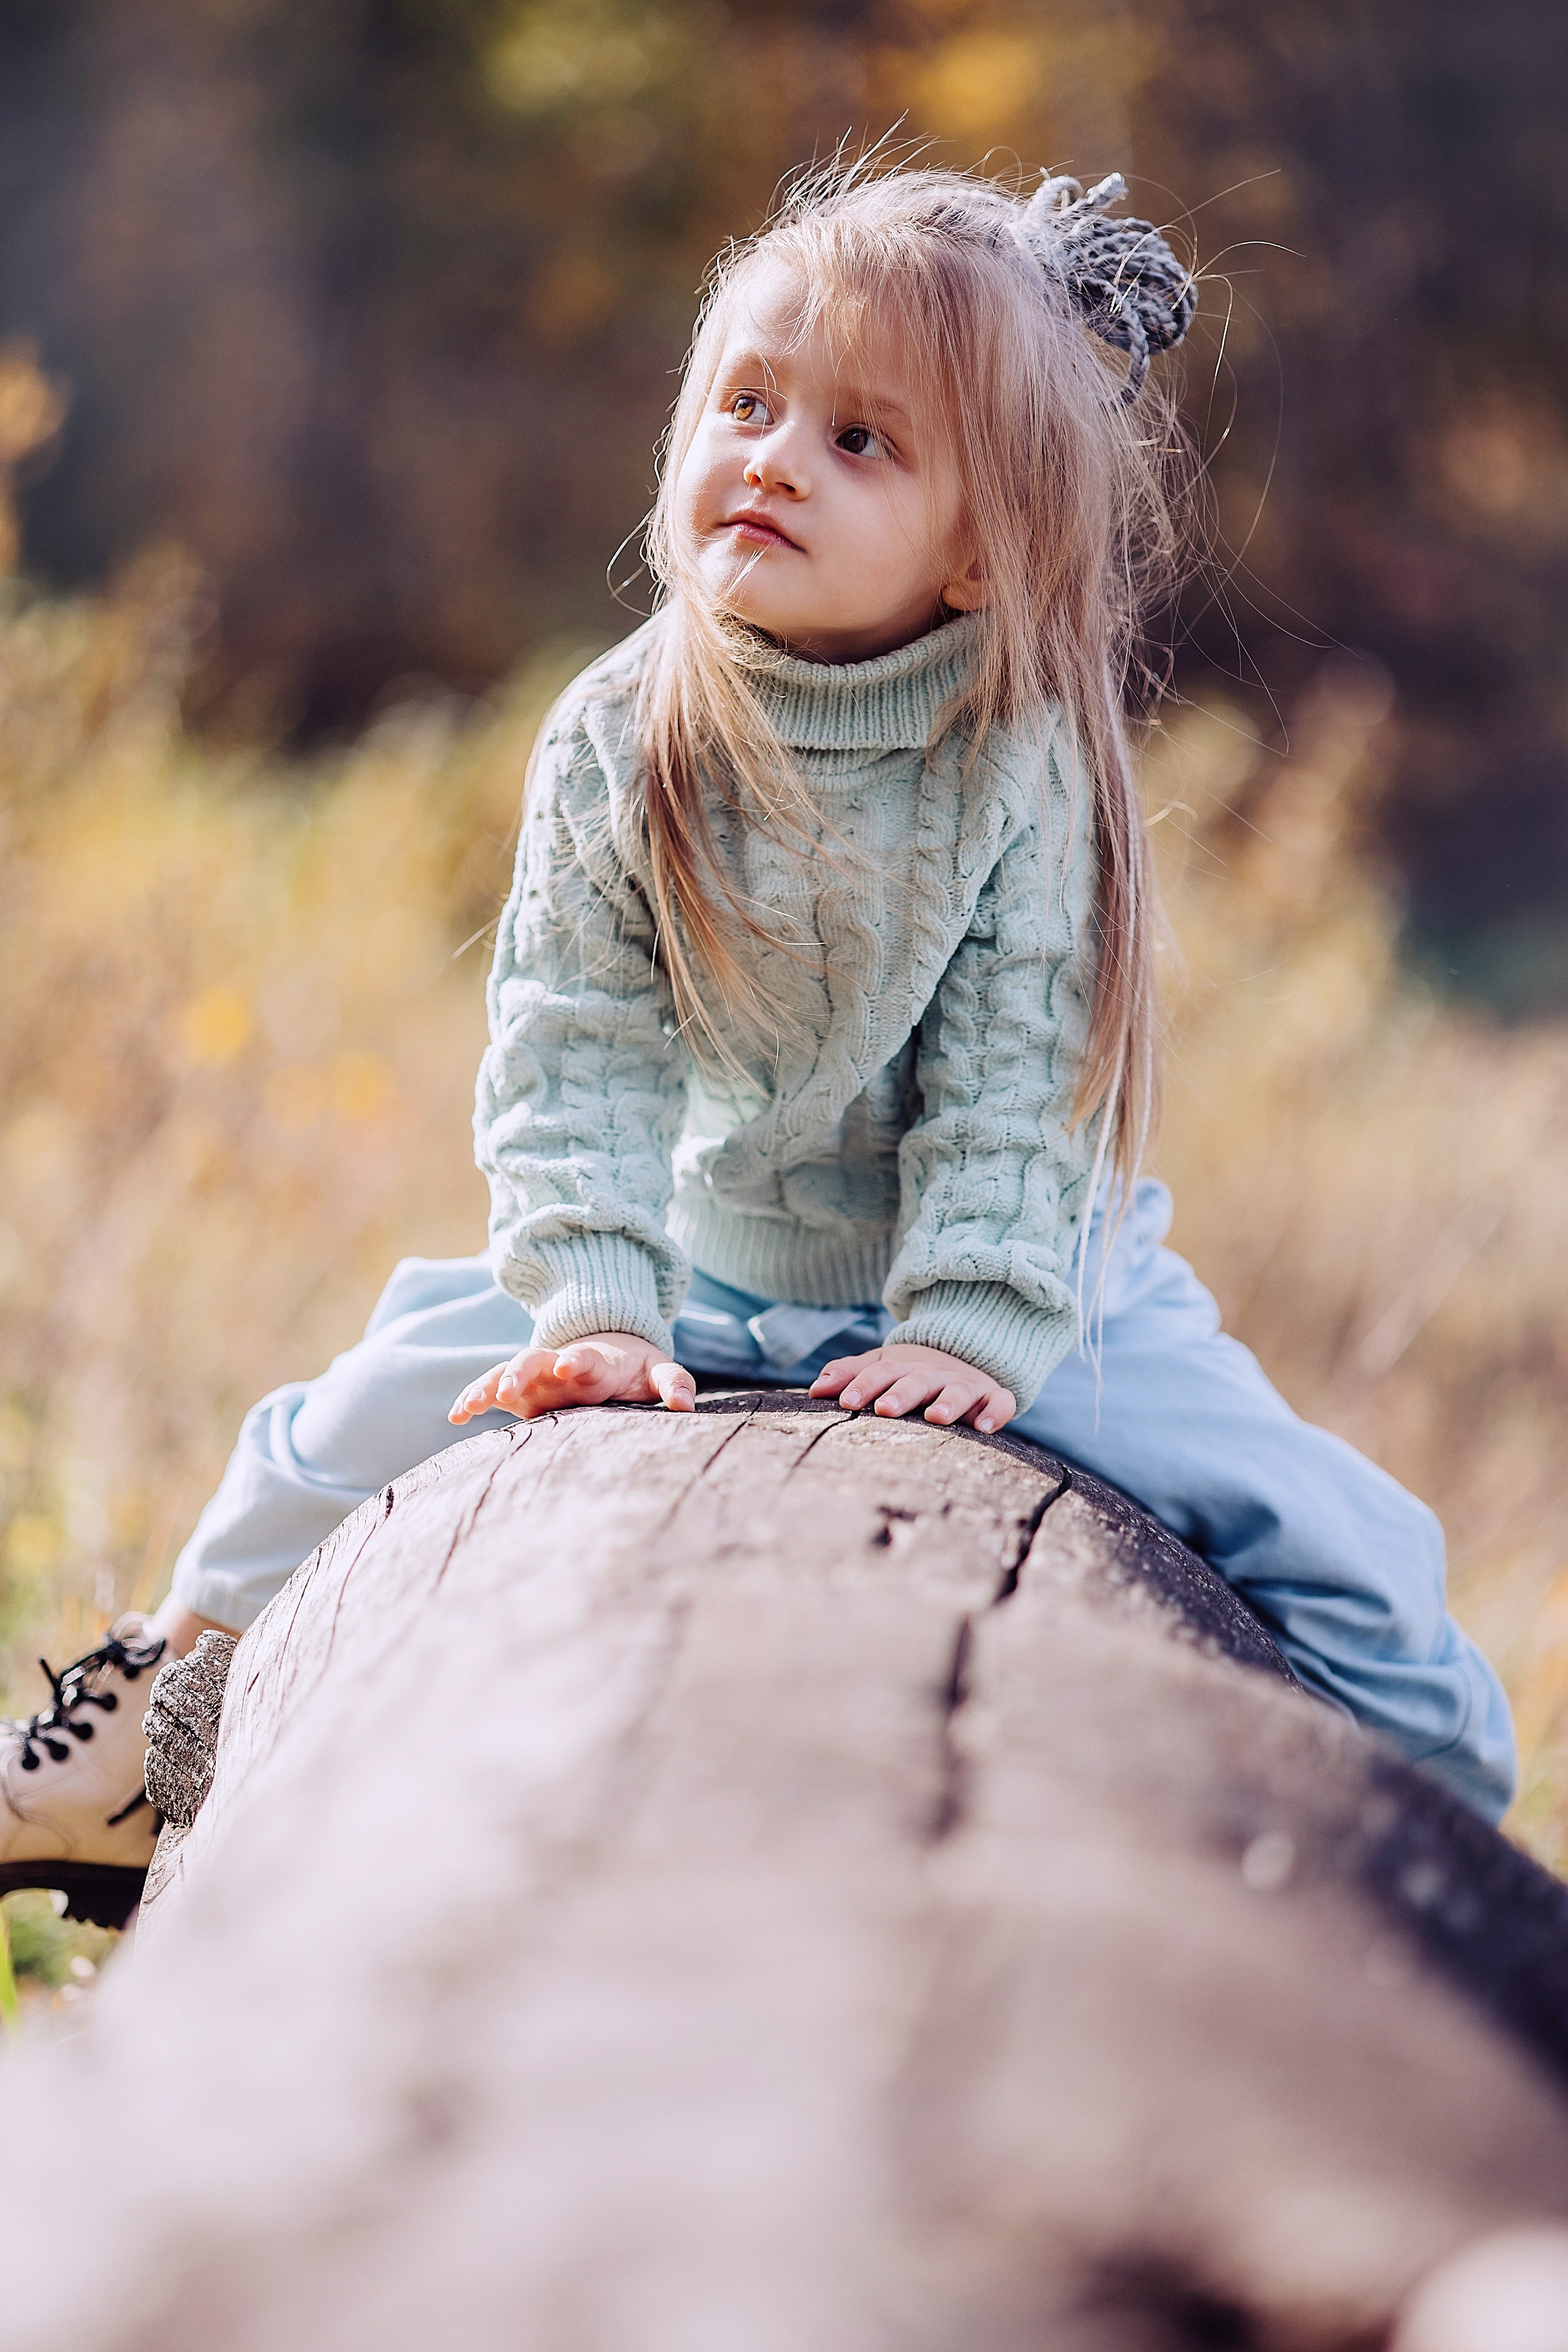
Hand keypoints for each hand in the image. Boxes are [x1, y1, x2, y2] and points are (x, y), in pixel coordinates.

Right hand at [449, 1333, 694, 1424]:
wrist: (605, 1347)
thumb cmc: (633, 1368)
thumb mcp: (657, 1371)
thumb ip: (673, 1383)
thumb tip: (686, 1405)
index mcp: (594, 1362)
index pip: (585, 1358)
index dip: (578, 1360)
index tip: (568, 1365)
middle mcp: (557, 1366)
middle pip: (535, 1360)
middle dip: (522, 1370)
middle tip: (511, 1384)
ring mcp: (535, 1376)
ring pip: (506, 1373)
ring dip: (489, 1385)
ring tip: (470, 1404)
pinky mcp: (518, 1390)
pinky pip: (491, 1390)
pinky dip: (473, 1398)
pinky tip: (456, 1415)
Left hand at [809, 1342, 1015, 1433]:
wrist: (961, 1357)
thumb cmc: (910, 1373)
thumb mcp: (881, 1366)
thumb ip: (850, 1374)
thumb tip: (815, 1388)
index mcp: (903, 1366)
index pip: (880, 1371)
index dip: (863, 1384)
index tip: (845, 1401)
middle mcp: (934, 1374)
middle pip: (917, 1380)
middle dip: (901, 1393)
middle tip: (884, 1409)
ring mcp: (965, 1384)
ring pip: (958, 1390)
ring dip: (948, 1402)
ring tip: (936, 1417)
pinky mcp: (992, 1396)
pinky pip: (1000, 1402)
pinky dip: (995, 1411)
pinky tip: (984, 1427)